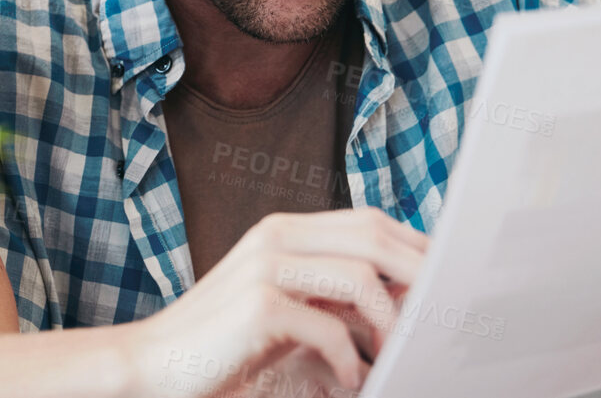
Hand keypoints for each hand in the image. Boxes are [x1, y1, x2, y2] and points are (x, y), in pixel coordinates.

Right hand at [134, 208, 428, 397]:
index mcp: (284, 230)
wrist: (153, 366)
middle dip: (420, 276)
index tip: (447, 283)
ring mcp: (266, 267)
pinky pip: (331, 328)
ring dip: (390, 323)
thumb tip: (407, 294)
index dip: (417, 249)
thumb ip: (335, 294)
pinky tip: (347, 379)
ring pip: (362, 278)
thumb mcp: (288, 309)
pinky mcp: (259, 306)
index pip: (371, 221)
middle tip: (440, 316)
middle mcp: (276, 236)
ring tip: (392, 356)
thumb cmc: (224, 344)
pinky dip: (349, 359)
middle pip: (375, 237)